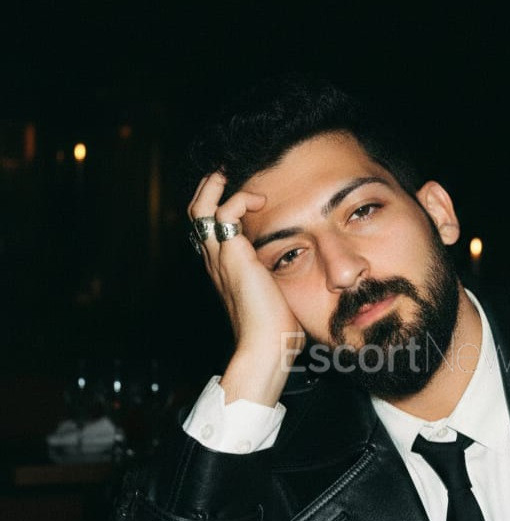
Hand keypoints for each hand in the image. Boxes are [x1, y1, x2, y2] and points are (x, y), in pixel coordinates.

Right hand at [188, 172, 304, 405]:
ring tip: (239, 181)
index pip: (211, 230)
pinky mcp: (234, 255)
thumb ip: (279, 279)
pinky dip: (241, 198)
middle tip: (225, 174)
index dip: (219, 208)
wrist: (265, 347)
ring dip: (218, 187)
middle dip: (208, 189)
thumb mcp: (276, 296)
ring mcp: (221, 257)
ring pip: (201, 208)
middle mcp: (216, 261)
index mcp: (225, 270)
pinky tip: (261, 202)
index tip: (242, 197)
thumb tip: (302, 273)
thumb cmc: (276, 330)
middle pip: (196, 214)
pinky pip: (227, 211)